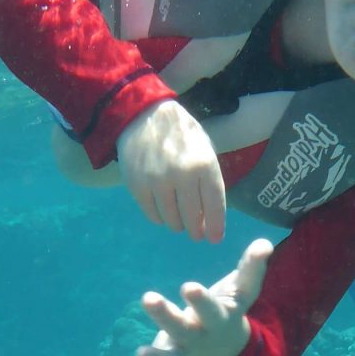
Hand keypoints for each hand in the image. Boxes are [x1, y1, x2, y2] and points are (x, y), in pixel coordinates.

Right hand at [116, 100, 226, 243]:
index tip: (215, 238)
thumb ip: (209, 180)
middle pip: (192, 217)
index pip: (215, 205)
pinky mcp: (138, 187)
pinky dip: (160, 218)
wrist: (142, 116)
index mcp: (204, 164)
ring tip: (179, 221)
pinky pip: (152, 215)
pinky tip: (163, 213)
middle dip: (196, 230)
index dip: (216, 226)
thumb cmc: (181, 134)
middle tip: (196, 234)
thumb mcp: (204, 150)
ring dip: (178, 225)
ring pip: (172, 220)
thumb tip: (211, 217)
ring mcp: (158, 182)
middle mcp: (182, 175)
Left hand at [122, 240, 273, 355]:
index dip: (200, 300)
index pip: (211, 308)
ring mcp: (185, 353)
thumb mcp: (242, 292)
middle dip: (166, 315)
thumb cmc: (227, 310)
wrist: (227, 349)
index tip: (187, 287)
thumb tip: (264, 243)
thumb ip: (251, 269)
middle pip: (183, 329)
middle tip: (148, 298)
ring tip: (140, 353)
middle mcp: (200, 337)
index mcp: (218, 318)